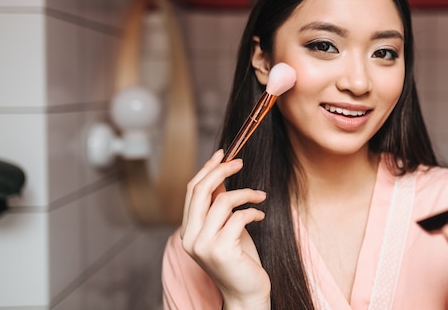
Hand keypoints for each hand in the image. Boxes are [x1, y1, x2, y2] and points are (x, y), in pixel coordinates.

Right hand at [180, 149, 270, 308]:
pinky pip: (238, 217)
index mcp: (188, 230)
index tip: (223, 154)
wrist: (246, 293)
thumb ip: (218, 205)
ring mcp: (203, 245)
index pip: (192, 190)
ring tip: (260, 197)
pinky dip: (252, 211)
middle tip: (240, 162)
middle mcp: (190, 237)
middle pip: (201, 190)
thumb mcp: (226, 227)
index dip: (207, 169)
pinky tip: (260, 216)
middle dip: (222, 171)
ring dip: (246, 193)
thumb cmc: (239, 259)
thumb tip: (220, 175)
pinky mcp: (220, 250)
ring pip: (222, 201)